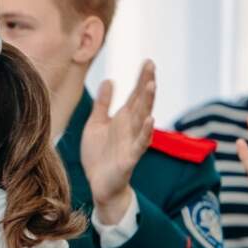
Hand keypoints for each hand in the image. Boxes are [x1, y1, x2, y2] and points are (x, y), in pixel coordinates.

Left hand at [80, 61, 155, 224]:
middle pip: (141, 102)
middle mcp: (130, 128)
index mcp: (123, 119)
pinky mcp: (130, 158)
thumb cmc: (99, 156)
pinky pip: (140, 144)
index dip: (141, 79)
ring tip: (151, 85)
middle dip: (146, 84)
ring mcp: (132, 142)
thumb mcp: (96, 124)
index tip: (148, 61)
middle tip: (151, 66)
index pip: (135, 95)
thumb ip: (103, 104)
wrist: (99, 185)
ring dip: (148, 103)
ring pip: (143, 119)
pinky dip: (146, 132)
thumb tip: (110, 80)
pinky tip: (150, 120)